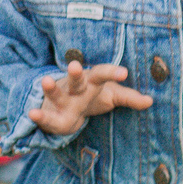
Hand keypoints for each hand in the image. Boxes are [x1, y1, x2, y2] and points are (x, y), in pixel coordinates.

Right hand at [29, 60, 152, 137]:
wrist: (64, 105)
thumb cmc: (91, 96)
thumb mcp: (111, 96)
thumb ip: (129, 98)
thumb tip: (150, 101)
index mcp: (92, 81)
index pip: (102, 74)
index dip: (112, 73)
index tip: (124, 72)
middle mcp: (75, 87)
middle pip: (76, 79)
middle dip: (75, 73)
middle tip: (75, 65)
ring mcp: (60, 99)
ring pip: (56, 93)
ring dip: (50, 88)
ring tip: (46, 81)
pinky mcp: (50, 115)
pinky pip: (45, 117)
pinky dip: (39, 116)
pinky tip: (32, 114)